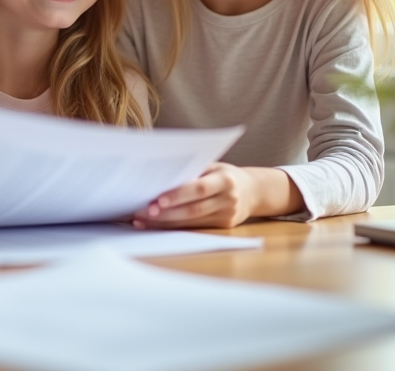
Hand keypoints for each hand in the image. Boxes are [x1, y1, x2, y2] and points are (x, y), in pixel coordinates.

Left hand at [131, 162, 256, 228]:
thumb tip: (159, 176)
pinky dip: (172, 227)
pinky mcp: (222, 228)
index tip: (157, 199)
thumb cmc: (224, 174)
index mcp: (225, 181)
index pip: (199, 189)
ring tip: (141, 220)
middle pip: (193, 209)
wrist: (253, 191)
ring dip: (164, 222)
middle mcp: (228, 200)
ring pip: (191, 222)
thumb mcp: (213, 166)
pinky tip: (154, 225)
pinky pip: (194, 228)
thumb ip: (192, 171)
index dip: (178, 195)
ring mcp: (226, 216)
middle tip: (142, 212)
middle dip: (165, 213)